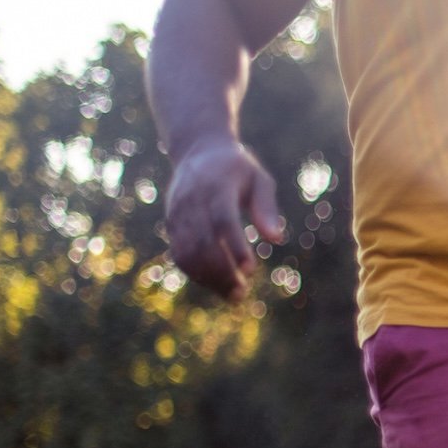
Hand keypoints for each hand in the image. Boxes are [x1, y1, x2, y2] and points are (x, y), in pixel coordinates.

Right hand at [162, 138, 286, 298]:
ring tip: (234, 296)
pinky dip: (196, 273)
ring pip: (187, 252)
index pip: (223, 220)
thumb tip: (276, 238)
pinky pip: (179, 253)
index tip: (250, 270)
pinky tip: (217, 285)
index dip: (235, 246)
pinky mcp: (171, 224)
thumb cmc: (237, 168)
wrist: (198, 151)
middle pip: (202, 241)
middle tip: (242, 293)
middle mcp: (191, 200)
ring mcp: (177, 213)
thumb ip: (266, 207)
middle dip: (221, 270)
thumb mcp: (259, 178)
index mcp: (216, 186)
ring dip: (209, 278)